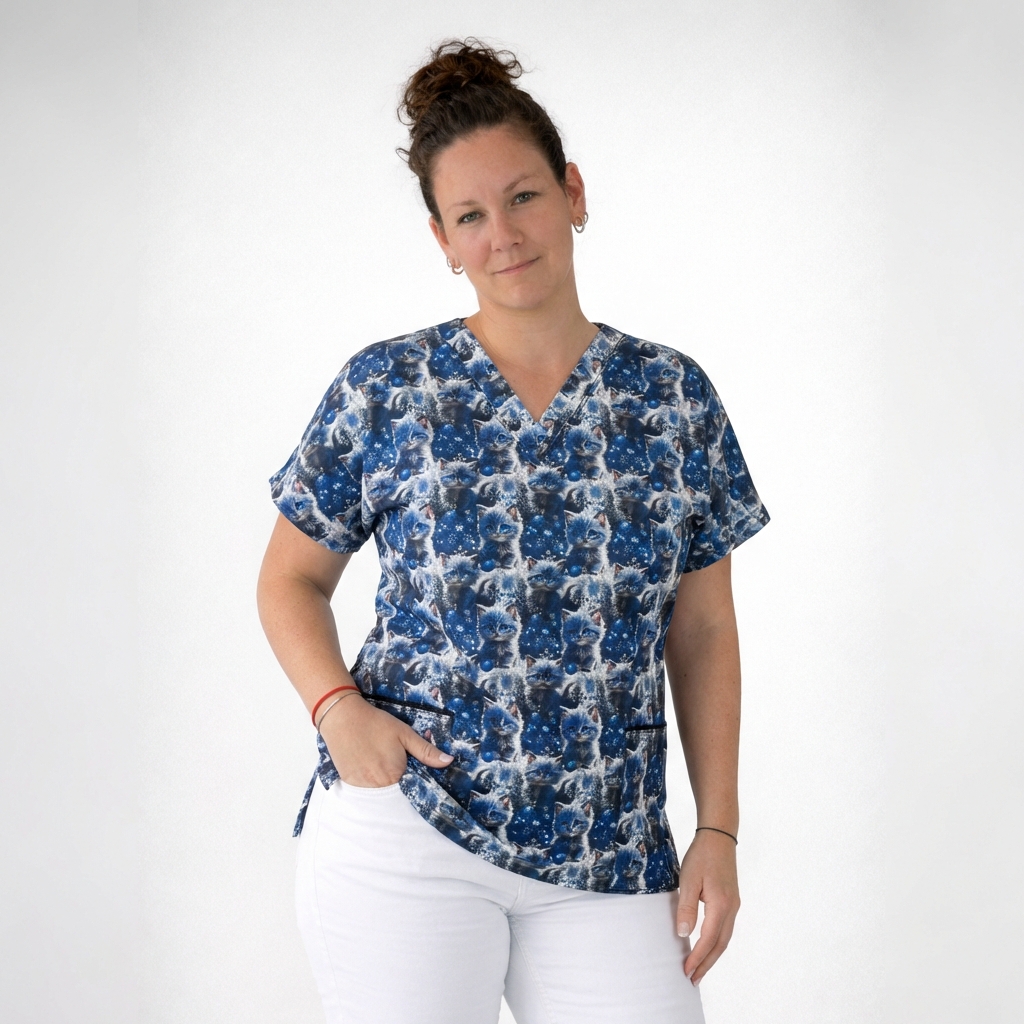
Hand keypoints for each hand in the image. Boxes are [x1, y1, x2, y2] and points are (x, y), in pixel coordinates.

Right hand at [318, 695, 453, 786]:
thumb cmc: (377, 724)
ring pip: (380, 796)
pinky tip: (370, 773)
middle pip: (396, 796)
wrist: (343, 718)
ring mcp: (362, 786)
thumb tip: (449, 761)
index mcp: (396, 774)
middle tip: (398, 775)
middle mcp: (380, 785)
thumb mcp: (404, 734)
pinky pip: (364, 794)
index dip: (415, 786)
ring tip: (383, 773)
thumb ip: (426, 751)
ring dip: (385, 790)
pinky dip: (370, 788)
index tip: (415, 779)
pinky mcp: (349, 784)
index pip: (412, 791)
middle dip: (400, 790)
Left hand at [676, 829, 739, 984]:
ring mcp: (734, 905)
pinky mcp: (731, 901)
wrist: (719, 837)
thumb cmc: (701, 856)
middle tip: (693, 979)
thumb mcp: (688, 880)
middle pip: (721, 945)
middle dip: (707, 964)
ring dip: (712, 955)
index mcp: (721, 905)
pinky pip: (725, 929)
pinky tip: (706, 946)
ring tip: (699, 968)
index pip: (709, 940)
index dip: (698, 957)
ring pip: (724, 938)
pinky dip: (716, 942)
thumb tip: (683, 934)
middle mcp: (732, 909)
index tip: (686, 971)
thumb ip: (686, 908)